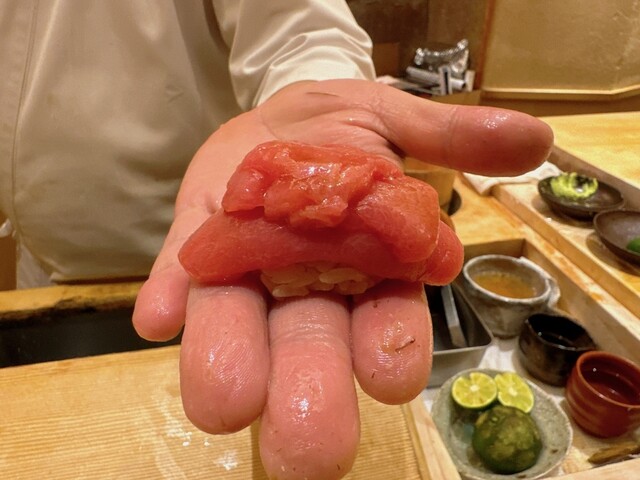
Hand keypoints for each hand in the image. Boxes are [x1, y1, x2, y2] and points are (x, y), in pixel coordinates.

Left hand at [132, 79, 552, 478]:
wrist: (279, 119)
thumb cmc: (347, 129)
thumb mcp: (400, 121)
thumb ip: (459, 135)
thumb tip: (533, 139)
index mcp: (365, 268)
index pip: (387, 326)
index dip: (391, 351)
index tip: (391, 379)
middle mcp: (309, 288)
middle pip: (313, 352)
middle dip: (312, 399)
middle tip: (308, 453)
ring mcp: (247, 275)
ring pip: (239, 332)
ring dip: (229, 365)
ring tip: (225, 400)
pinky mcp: (193, 254)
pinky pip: (176, 283)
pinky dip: (164, 299)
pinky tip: (156, 316)